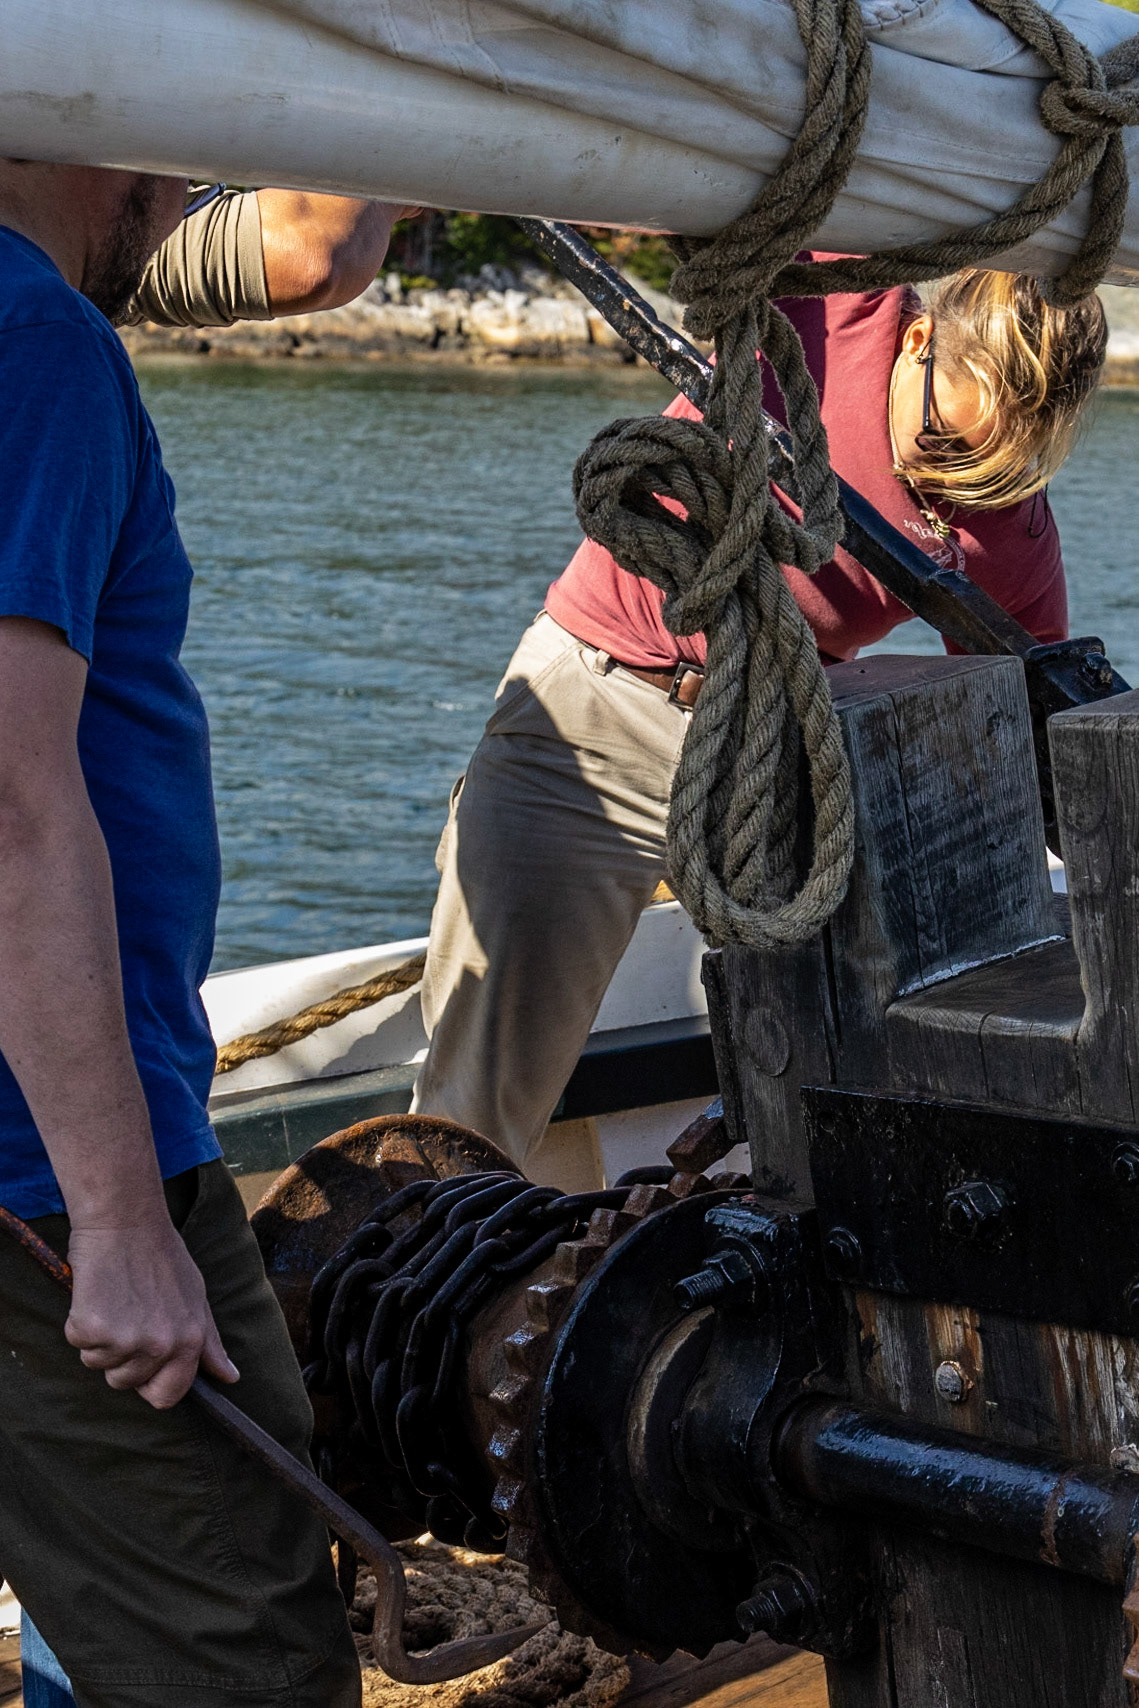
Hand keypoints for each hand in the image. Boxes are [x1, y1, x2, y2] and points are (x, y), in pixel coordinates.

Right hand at [65, 1217, 238, 1409]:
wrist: (126, 1223)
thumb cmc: (160, 1257)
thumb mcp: (196, 1298)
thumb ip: (209, 1342)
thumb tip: (230, 1377)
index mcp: (189, 1340)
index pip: (167, 1395)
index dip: (150, 1384)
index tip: (142, 1364)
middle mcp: (160, 1346)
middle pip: (127, 1383)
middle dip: (121, 1359)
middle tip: (126, 1316)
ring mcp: (126, 1340)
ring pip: (99, 1364)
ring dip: (100, 1340)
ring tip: (114, 1301)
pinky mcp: (93, 1329)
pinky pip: (78, 1343)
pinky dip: (80, 1323)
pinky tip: (96, 1294)